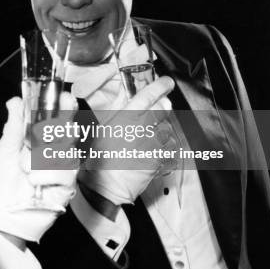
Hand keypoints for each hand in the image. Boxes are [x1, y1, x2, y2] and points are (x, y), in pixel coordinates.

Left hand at [0, 94, 77, 242]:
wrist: (1, 216)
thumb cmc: (0, 185)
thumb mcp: (4, 151)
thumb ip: (14, 126)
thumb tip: (15, 101)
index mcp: (38, 141)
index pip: (57, 119)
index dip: (63, 106)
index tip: (63, 96)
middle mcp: (52, 153)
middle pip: (69, 132)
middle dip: (58, 130)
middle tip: (42, 135)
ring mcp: (61, 170)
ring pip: (66, 151)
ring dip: (42, 159)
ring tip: (26, 169)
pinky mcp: (66, 187)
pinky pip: (65, 173)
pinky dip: (46, 175)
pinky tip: (35, 182)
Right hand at [78, 76, 175, 206]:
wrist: (106, 186)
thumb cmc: (99, 158)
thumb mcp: (103, 127)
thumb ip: (117, 108)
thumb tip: (125, 92)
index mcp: (125, 118)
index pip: (148, 95)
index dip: (160, 85)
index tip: (166, 81)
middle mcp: (142, 129)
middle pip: (163, 108)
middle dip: (162, 106)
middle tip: (156, 110)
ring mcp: (153, 144)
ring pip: (167, 127)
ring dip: (162, 128)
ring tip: (148, 138)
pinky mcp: (161, 158)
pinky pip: (170, 146)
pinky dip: (165, 146)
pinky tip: (152, 150)